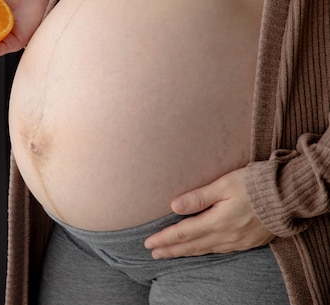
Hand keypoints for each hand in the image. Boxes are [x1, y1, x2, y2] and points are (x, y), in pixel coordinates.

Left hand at [143, 168, 274, 258]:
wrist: (289, 196)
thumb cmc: (255, 185)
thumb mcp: (223, 184)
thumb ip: (198, 196)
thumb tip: (173, 206)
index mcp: (217, 221)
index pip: (183, 233)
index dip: (164, 239)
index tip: (149, 243)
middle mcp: (226, 236)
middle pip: (192, 246)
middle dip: (170, 250)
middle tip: (153, 253)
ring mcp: (238, 242)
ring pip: (205, 250)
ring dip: (185, 253)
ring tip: (170, 254)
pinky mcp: (248, 242)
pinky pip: (220, 251)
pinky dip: (204, 252)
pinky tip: (199, 251)